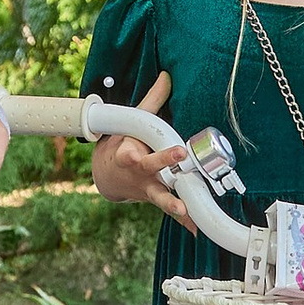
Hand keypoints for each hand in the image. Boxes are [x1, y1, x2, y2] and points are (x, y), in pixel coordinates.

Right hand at [90, 65, 192, 229]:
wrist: (107, 175)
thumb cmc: (124, 143)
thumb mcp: (133, 121)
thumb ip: (152, 100)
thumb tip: (167, 76)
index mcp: (129, 153)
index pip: (135, 153)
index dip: (145, 153)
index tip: (159, 152)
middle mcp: (138, 173)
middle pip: (151, 171)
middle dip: (164, 167)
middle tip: (180, 164)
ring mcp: (147, 188)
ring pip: (160, 196)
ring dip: (173, 204)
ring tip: (186, 210)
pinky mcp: (156, 198)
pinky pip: (170, 210)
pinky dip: (183, 220)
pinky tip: (196, 228)